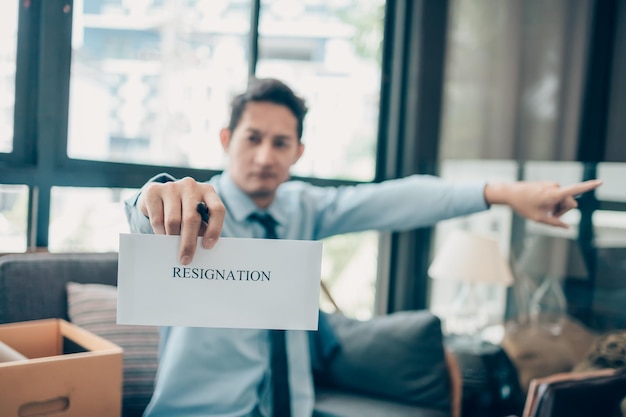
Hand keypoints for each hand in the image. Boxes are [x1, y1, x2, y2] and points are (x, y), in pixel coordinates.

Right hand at [137, 177, 224, 263]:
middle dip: (188, 242)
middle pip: (192, 218)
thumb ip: (201, 228)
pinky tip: (162, 235)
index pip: (217, 210)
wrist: (160, 193)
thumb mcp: (197, 214)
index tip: (207, 246)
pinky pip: (157, 219)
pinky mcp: (154, 190)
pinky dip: (160, 231)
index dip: (214, 229)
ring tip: (172, 246)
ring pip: (173, 221)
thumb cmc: (184, 209)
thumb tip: (199, 249)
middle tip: (186, 259)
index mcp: (208, 191)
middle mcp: (191, 186)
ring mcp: (172, 186)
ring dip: (172, 238)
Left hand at [484, 179, 602, 227]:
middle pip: (570, 202)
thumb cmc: (523, 206)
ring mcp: (552, 185)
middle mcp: (556, 187)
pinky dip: (553, 202)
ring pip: (563, 200)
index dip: (589, 187)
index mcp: (554, 194)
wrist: (510, 193)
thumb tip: (567, 228)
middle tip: (550, 216)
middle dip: (563, 211)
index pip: (575, 190)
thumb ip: (555, 223)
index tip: (600, 182)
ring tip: (544, 210)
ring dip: (557, 207)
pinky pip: (557, 196)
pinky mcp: (549, 185)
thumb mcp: (539, 219)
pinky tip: (541, 205)